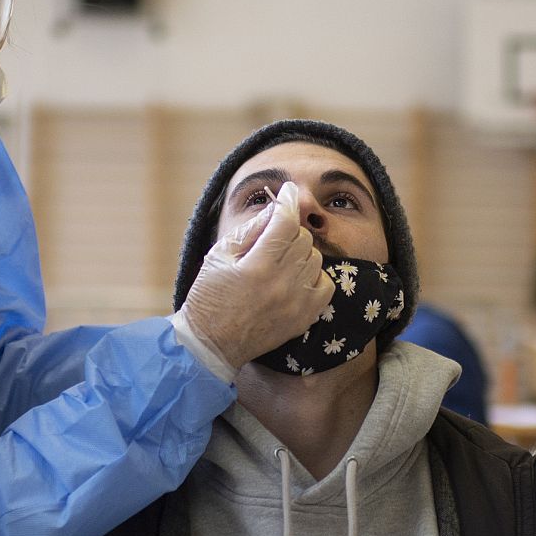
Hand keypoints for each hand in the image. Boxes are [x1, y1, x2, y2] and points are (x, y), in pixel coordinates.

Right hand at [181, 182, 333, 368]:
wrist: (212, 343)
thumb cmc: (210, 296)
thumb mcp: (219, 255)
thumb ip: (250, 230)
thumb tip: (275, 209)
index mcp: (257, 266)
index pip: (285, 222)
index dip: (287, 202)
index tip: (287, 191)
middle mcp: (282, 283)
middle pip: (303, 238)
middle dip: (288, 232)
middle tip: (271, 239)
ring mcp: (297, 302)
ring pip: (316, 259)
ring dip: (300, 254)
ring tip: (280, 262)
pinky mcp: (305, 317)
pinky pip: (326, 284)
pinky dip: (314, 276)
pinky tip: (295, 278)